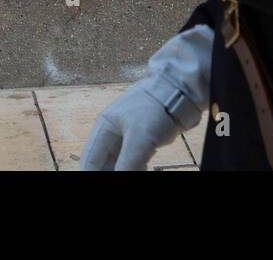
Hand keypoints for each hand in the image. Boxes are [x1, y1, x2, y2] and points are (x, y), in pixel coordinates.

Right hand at [80, 26, 213, 170]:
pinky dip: (136, 167)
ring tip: (138, 171)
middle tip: (123, 176)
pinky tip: (142, 170)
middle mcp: (113, 130)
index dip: (92, 174)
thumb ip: (127, 163)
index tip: (101, 181)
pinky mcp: (143, 136)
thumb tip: (118, 177)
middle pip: (104, 162)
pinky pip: (134, 159)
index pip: (90, 160)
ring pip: (119, 161)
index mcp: (105, 126)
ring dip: (124, 170)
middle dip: (111, 172)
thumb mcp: (140, 139)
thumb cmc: (157, 108)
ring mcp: (128, 133)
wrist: (182, 91)